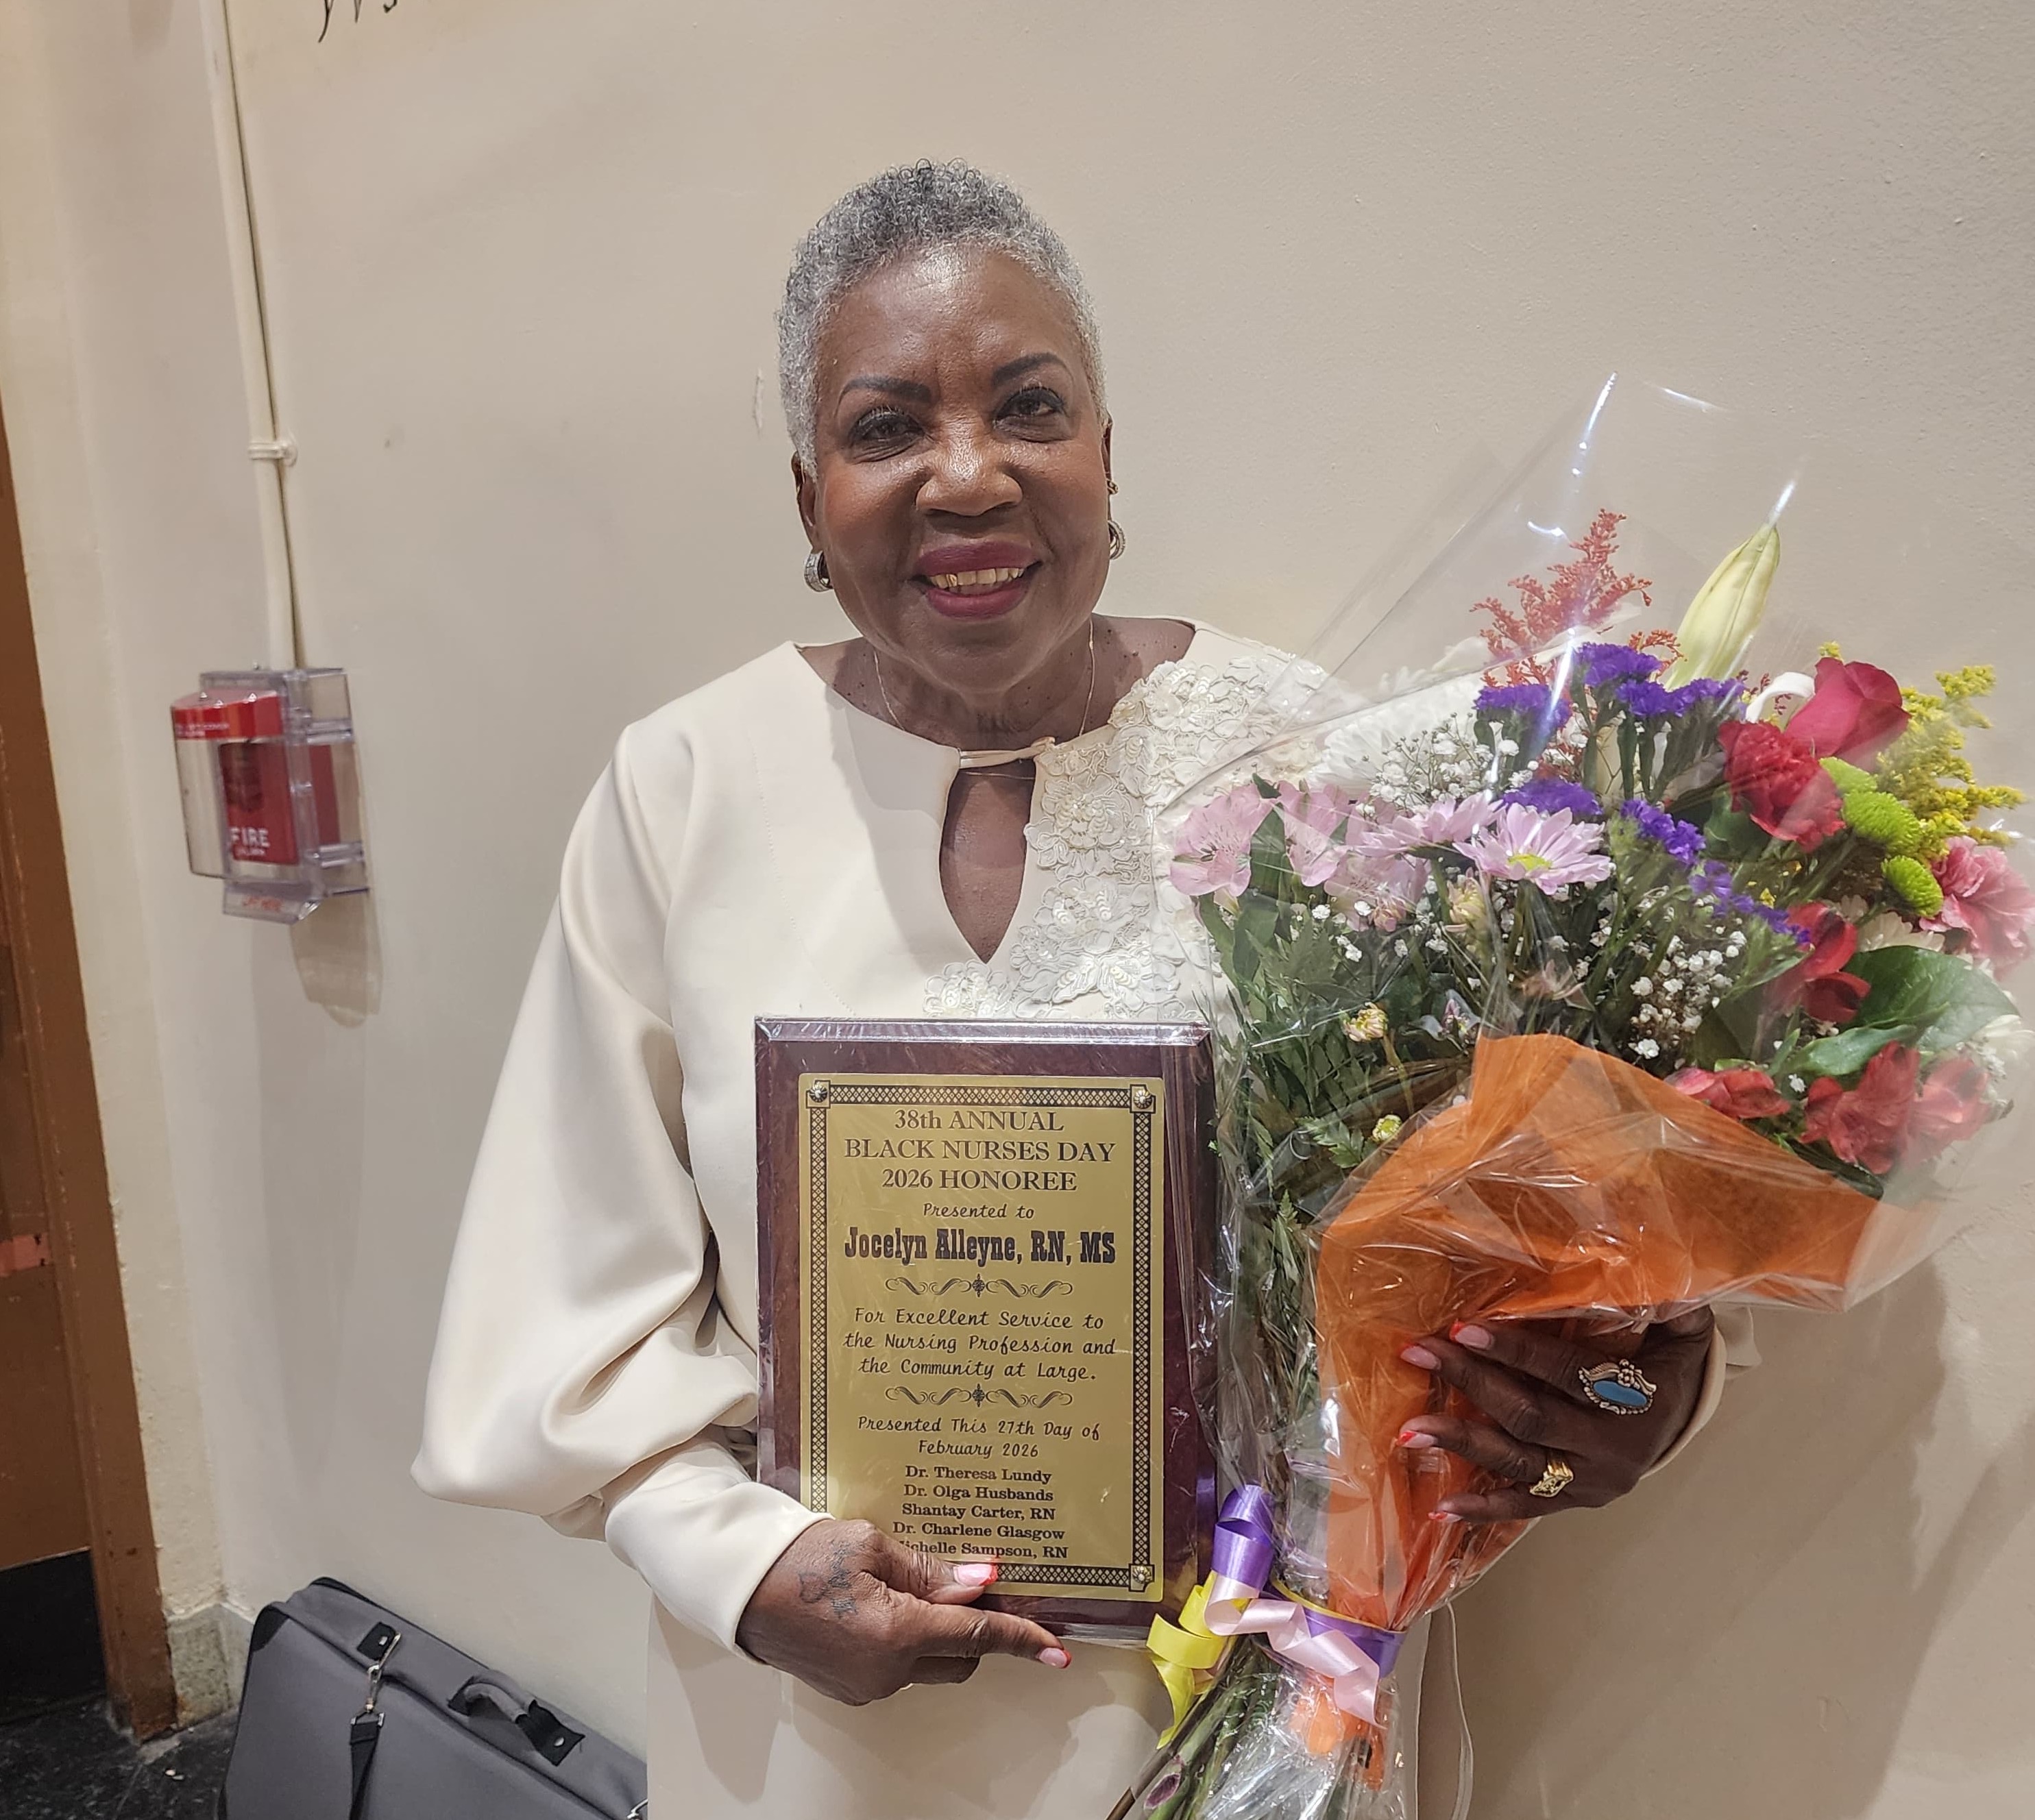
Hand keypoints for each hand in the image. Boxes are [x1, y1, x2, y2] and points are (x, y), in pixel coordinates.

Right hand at [736, 1518, 1070, 1704]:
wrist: (742, 1588)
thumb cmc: (801, 1557)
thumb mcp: (871, 1545)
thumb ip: (930, 1569)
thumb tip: (983, 1582)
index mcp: (896, 1634)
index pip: (977, 1636)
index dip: (1022, 1641)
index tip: (1058, 1651)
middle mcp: (886, 1673)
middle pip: (959, 1657)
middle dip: (973, 1627)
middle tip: (969, 1586)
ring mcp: (866, 1688)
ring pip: (930, 1666)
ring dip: (938, 1635)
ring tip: (912, 1588)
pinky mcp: (850, 1689)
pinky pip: (899, 1671)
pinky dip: (907, 1644)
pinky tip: (885, 1607)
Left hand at [1394, 1309, 1714, 1522]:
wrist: (1682, 1424)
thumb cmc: (1668, 1362)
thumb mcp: (1683, 1327)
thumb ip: (1669, 1301)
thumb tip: (1656, 1272)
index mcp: (1638, 1400)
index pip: (1568, 1373)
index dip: (1516, 1352)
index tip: (1463, 1328)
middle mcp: (1611, 1447)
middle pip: (1530, 1416)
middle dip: (1471, 1382)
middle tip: (1420, 1353)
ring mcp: (1591, 1480)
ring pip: (1518, 1463)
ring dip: (1462, 1443)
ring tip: (1409, 1429)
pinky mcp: (1576, 1501)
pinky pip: (1525, 1506)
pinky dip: (1483, 1507)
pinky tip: (1440, 1506)